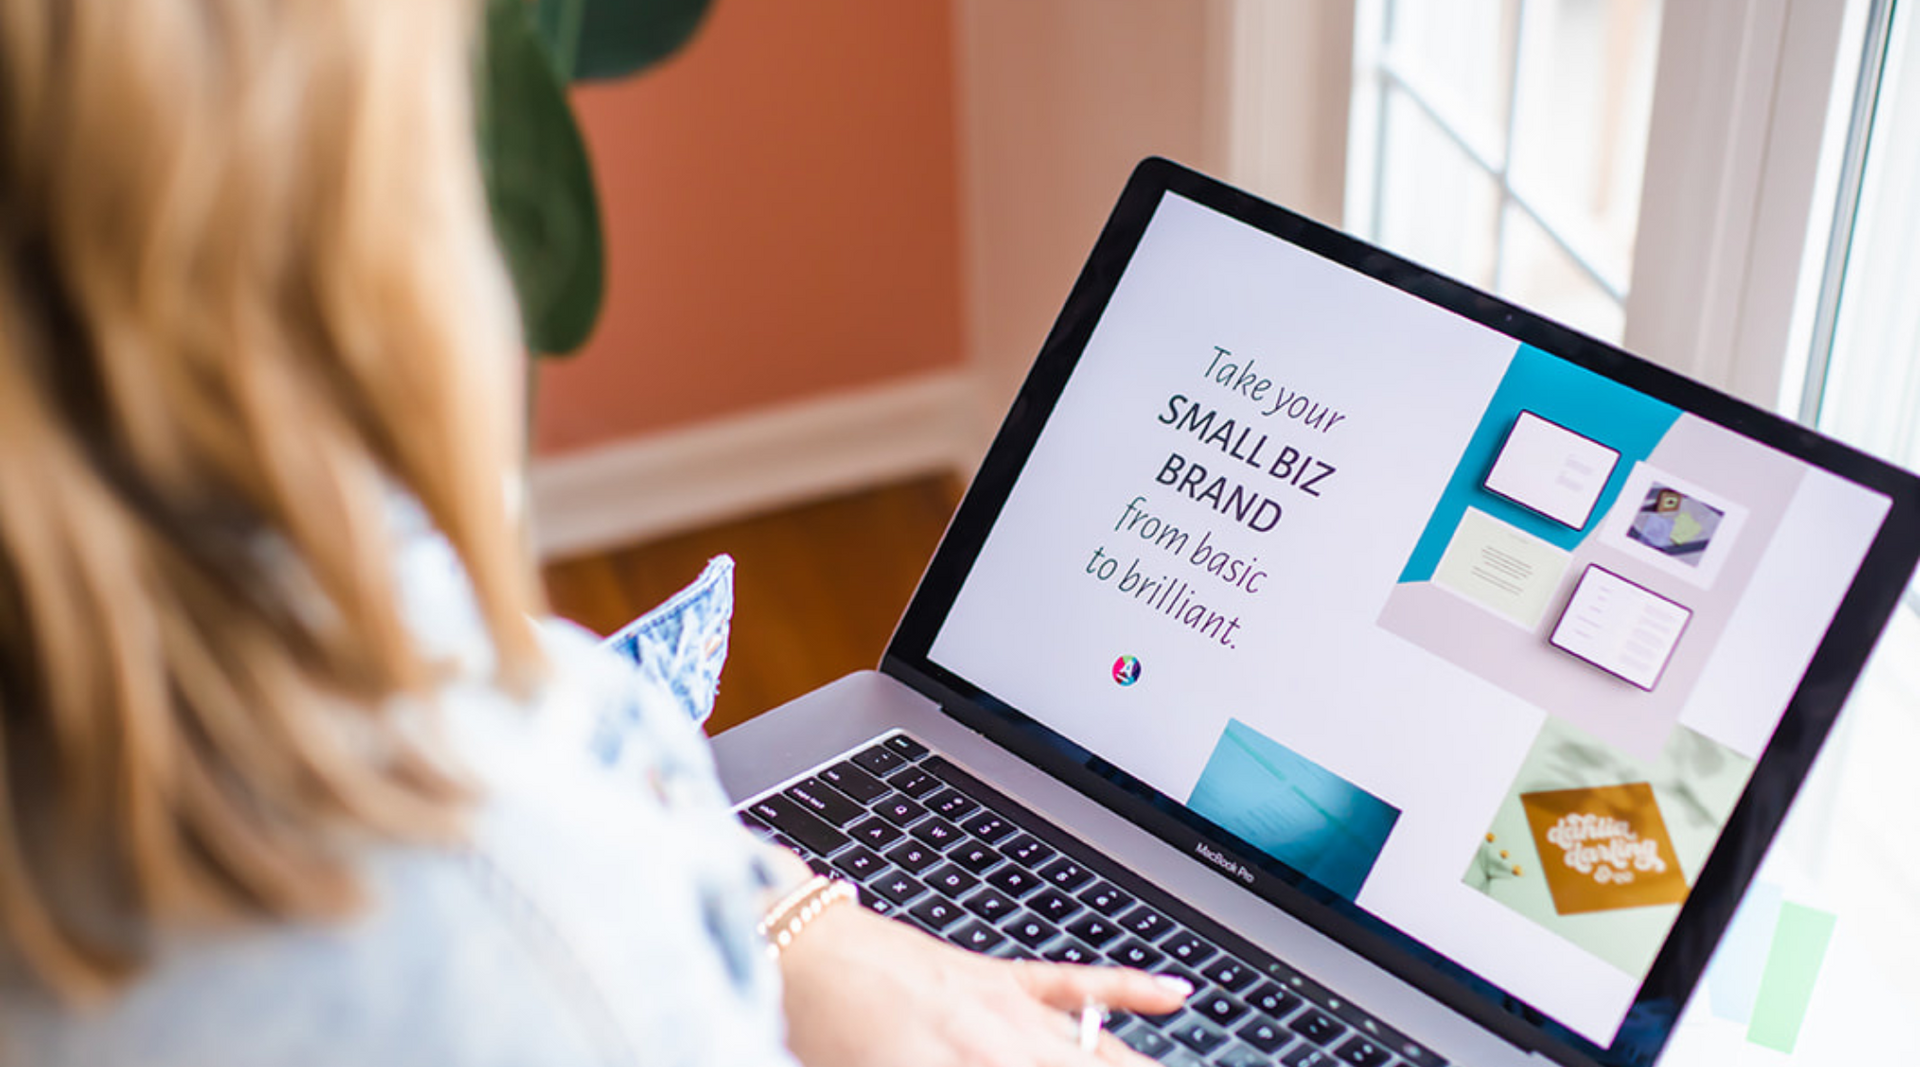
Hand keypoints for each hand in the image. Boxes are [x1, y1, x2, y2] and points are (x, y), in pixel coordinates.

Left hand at [778, 900, 1190, 1066]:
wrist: (791, 955)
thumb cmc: (816, 1031)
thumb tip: (998, 1065)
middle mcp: (992, 1045)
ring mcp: (1001, 1007)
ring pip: (1096, 1054)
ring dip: (1133, 1066)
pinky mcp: (994, 975)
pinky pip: (1073, 985)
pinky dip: (1128, 990)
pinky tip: (1175, 997)